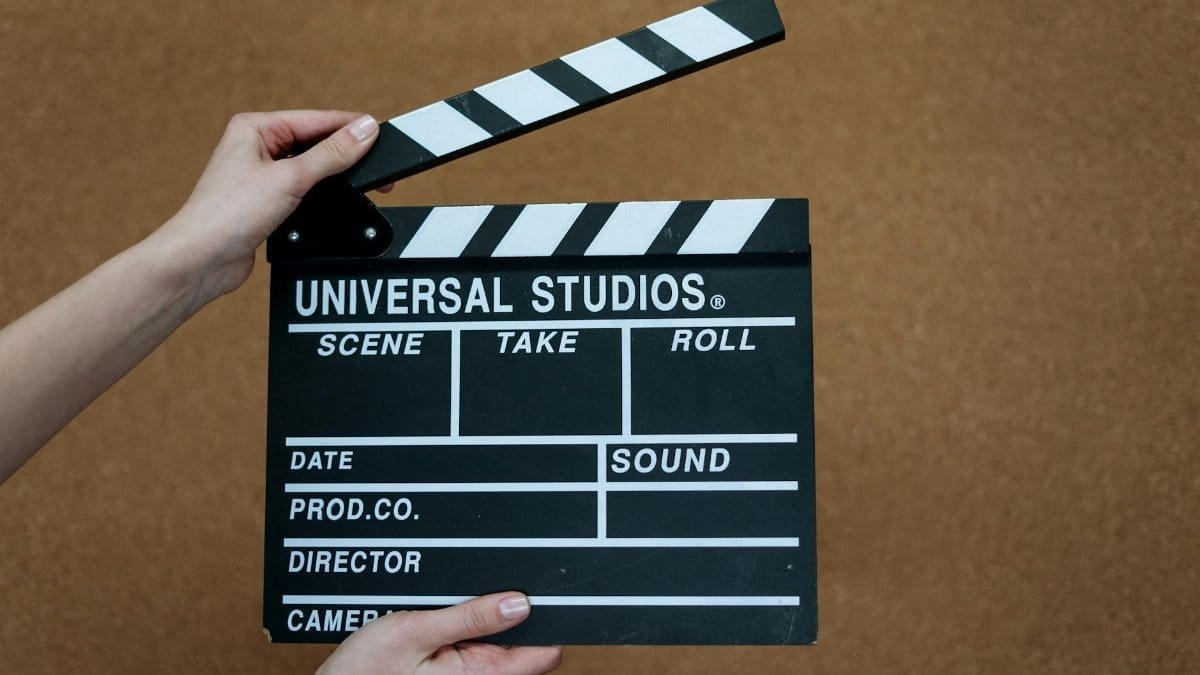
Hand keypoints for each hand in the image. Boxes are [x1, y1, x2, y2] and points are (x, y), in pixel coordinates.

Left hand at [156, 110, 392, 311]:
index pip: (316, 120)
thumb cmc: (227, 214)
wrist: (202, 259)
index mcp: (255, 127)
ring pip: (311, 168)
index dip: (350, 128)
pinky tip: (336, 200)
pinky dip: (322, 194)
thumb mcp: (290, 178)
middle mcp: (256, 147)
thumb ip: (332, 154)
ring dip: (334, 176)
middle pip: (315, 143)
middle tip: (378, 166)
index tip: (381, 134)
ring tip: (362, 182)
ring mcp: (261, 175)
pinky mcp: (266, 201)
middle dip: (346, 155)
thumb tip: (365, 130)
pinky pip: (304, 189)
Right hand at [316, 593, 562, 674]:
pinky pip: (479, 650)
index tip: (537, 587)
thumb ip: (471, 617)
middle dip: (511, 614)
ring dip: (486, 621)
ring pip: (501, 645)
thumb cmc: (366, 671)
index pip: (545, 652)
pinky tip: (443, 620)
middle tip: (477, 592)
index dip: (547, 617)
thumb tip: (520, 602)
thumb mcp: (416, 631)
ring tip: (451, 608)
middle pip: (525, 646)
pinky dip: (469, 630)